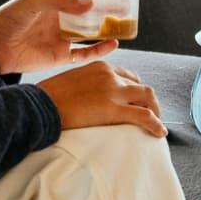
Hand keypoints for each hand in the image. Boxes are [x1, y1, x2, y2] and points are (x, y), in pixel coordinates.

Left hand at [0, 0, 118, 75]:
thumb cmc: (10, 18)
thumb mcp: (34, 0)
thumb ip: (62, 0)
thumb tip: (90, 3)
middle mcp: (61, 16)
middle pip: (91, 10)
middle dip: (110, 6)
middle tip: (128, 4)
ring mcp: (62, 36)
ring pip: (92, 31)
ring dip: (109, 27)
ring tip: (126, 23)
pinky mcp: (61, 55)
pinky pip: (85, 52)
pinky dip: (100, 49)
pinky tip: (114, 43)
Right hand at [39, 60, 166, 139]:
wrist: (41, 105)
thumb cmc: (48, 98)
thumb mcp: (71, 81)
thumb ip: (86, 85)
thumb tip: (89, 100)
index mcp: (100, 66)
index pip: (128, 75)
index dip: (136, 90)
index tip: (136, 102)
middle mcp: (110, 75)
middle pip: (140, 86)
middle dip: (149, 101)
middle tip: (151, 115)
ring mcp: (113, 91)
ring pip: (148, 97)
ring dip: (156, 111)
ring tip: (157, 125)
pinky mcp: (113, 109)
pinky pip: (144, 116)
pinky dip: (155, 124)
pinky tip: (159, 133)